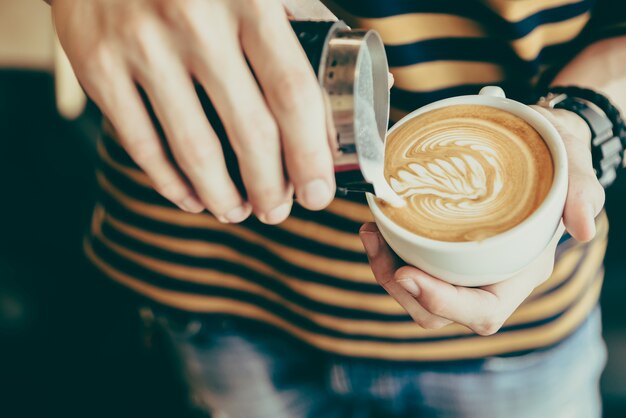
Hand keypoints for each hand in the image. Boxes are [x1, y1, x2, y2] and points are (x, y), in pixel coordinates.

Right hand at [52, 0, 335, 222]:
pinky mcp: (97, 64)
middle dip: (271, 187)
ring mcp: (142, 44)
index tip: (317, 193)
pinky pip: (140, 143)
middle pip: (249, 131)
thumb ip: (295, 28)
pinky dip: (170, 183)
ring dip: (222, 196)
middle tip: (279, 210)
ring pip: (194, 149)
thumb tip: (339, 96)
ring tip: (238, 212)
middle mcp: (196, 21)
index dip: (310, 155)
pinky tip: (191, 197)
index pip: (293, 93)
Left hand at [359, 108, 604, 334]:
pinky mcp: (442, 250)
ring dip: (386, 270)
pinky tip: (376, 225)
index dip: (444, 303)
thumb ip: (583, 191)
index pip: (483, 311)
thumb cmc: (554, 156)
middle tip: (377, 243)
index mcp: (520, 271)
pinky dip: (387, 253)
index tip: (407, 274)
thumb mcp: (573, 164)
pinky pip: (410, 267)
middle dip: (401, 288)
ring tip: (371, 231)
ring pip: (417, 294)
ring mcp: (462, 267)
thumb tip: (584, 228)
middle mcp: (488, 277)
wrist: (535, 146)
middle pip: (437, 312)